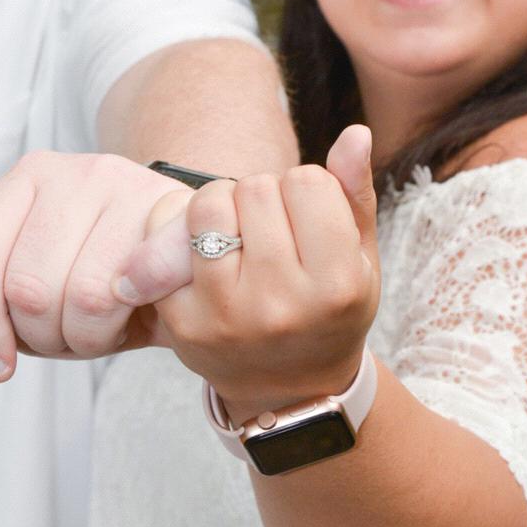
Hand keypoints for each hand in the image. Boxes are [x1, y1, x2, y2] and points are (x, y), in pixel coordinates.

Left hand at [0, 152, 185, 379]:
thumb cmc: (103, 278)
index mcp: (26, 179)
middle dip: (42, 338)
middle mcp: (75, 171)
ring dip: (88, 339)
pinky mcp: (177, 216)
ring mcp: (130, 187)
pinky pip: (136, 290)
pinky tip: (133, 318)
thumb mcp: (29, 295)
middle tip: (66, 339)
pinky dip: (128, 320)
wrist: (197, 261)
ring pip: (84, 296)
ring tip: (100, 330)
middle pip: (25, 285)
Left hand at [150, 125, 379, 418]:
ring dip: (221, 209)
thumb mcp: (359, 260)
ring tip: (239, 238)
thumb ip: (354, 194)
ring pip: (208, 206)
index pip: (306, 181)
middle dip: (262, 197)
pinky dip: (183, 237)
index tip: (307, 219)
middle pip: (254, 188)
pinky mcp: (183, 324)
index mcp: (335, 285)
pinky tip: (207, 261)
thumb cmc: (329, 312)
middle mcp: (280, 303)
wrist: (292, 393)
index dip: (306, 190)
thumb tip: (354, 133)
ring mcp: (226, 316)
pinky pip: (168, 241)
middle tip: (272, 231)